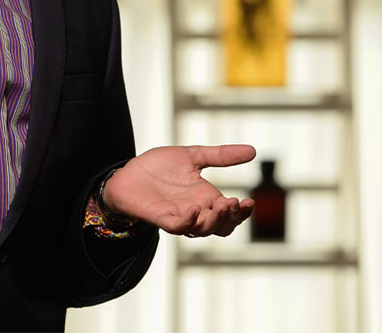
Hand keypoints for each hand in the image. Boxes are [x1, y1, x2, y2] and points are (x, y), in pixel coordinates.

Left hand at [103, 144, 255, 236]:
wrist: (129, 171)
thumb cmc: (159, 166)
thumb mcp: (193, 156)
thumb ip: (220, 155)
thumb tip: (253, 151)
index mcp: (206, 198)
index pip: (231, 214)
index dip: (242, 212)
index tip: (249, 201)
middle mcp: (196, 210)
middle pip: (221, 227)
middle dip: (231, 218)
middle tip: (234, 202)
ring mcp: (178, 216)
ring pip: (202, 230)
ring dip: (214, 221)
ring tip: (221, 205)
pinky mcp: (160, 218)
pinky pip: (177, 227)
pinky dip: (187, 221)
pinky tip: (194, 209)